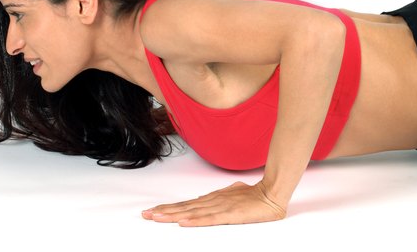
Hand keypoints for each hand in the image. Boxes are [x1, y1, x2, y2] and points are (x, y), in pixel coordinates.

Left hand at [141, 181, 286, 226]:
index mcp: (213, 199)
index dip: (170, 208)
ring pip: (192, 212)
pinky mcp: (230, 215)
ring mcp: (220, 207)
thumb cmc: (254, 196)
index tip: (154, 211)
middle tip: (145, 214)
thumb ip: (221, 199)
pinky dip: (196, 221)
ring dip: (173, 215)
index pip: (187, 204)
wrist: (271, 193)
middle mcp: (212, 201)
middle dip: (164, 211)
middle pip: (184, 207)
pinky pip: (210, 219)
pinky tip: (184, 223)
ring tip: (156, 218)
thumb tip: (212, 201)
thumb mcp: (233, 196)